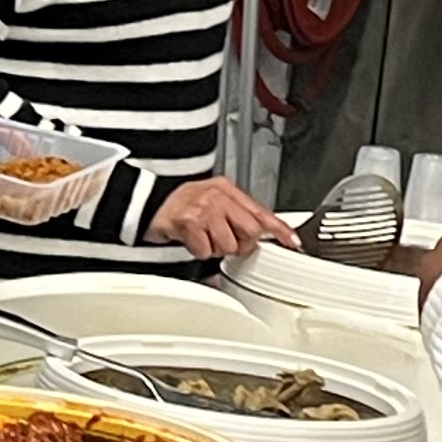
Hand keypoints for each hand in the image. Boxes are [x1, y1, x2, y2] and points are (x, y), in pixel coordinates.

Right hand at [148, 178, 297, 261]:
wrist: (149, 202)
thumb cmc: (183, 204)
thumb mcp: (214, 201)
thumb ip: (238, 215)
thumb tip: (261, 233)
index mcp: (228, 190)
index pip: (261, 211)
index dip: (279, 228)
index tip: (292, 240)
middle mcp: (218, 197)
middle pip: (250, 231)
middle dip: (240, 243)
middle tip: (225, 240)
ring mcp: (204, 209)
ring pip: (228, 245)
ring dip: (216, 249)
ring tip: (204, 238)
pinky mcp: (189, 222)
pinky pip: (206, 250)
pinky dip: (199, 251)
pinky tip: (192, 240)